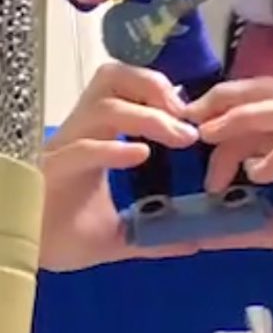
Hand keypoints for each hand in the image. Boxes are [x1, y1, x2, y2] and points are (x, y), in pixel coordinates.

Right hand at [41, 63, 201, 270]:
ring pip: (105, 108)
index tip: (191, 116)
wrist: (21, 253)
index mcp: (95, 136)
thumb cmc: (60, 235)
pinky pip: (83, 149)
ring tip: (179, 137)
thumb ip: (154, 233)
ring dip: (147, 117)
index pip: (123, 87)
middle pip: (113, 78)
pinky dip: (114, 148)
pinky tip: (141, 155)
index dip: (158, 89)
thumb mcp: (118, 234)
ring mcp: (65, 150)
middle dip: (153, 86)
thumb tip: (192, 243)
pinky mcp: (52, 172)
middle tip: (185, 115)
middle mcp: (80, 132)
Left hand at [185, 77, 272, 270]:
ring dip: (242, 118)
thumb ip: (242, 227)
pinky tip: (257, 173)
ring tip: (210, 137)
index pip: (251, 109)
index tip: (185, 129)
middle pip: (264, 93)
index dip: (217, 112)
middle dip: (223, 99)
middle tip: (188, 121)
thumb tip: (199, 237)